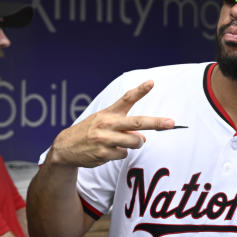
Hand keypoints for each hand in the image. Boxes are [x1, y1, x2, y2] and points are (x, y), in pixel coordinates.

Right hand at [48, 81, 173, 167]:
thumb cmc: (90, 131)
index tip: (152, 82)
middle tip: (171, 123)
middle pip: (137, 122)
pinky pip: (124, 154)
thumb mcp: (103, 121)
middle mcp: (107, 124)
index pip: (126, 99)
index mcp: (108, 113)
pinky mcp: (104, 153)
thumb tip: (142, 137)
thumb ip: (124, 126)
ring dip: (134, 143)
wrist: (65, 147)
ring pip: (135, 142)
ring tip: (119, 142)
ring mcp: (105, 139)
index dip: (140, 90)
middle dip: (156, 123)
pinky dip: (120, 153)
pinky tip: (106, 151)